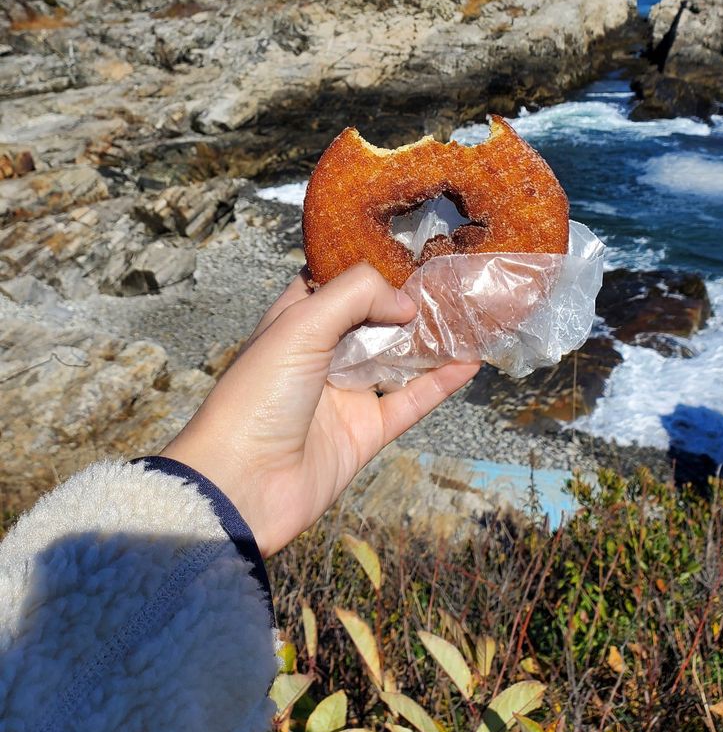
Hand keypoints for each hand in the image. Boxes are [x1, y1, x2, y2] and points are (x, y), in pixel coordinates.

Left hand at [160, 263, 479, 555]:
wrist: (242, 485)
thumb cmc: (257, 397)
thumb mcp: (299, 326)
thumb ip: (355, 296)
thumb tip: (405, 301)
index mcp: (294, 322)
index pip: (335, 282)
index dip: (369, 265)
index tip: (410, 246)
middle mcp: (320, 353)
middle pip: (374, 318)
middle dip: (409, 299)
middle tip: (453, 278)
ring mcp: (344, 394)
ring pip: (398, 358)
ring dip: (432, 339)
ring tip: (471, 314)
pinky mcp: (365, 433)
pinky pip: (411, 402)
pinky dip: (440, 383)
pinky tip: (469, 361)